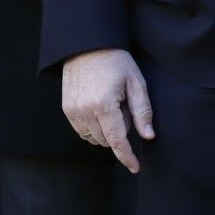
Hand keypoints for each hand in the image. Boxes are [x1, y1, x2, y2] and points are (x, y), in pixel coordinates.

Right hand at [61, 48, 154, 173]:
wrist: (87, 45)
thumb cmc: (115, 61)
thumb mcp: (136, 82)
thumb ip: (143, 111)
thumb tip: (148, 136)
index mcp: (104, 104)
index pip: (117, 140)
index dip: (127, 156)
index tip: (135, 168)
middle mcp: (85, 110)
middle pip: (107, 140)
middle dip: (119, 131)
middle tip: (123, 106)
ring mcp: (73, 110)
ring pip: (94, 138)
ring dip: (105, 130)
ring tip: (110, 105)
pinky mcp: (66, 109)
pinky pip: (82, 131)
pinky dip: (93, 127)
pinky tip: (98, 108)